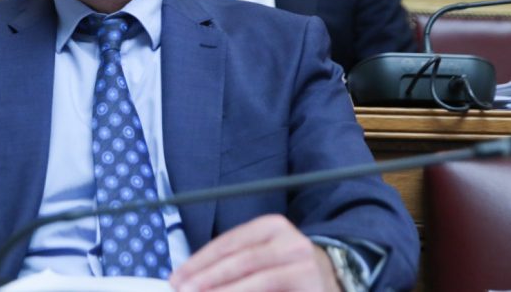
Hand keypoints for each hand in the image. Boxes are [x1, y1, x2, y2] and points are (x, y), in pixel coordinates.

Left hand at [169, 214, 339, 291]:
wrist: (333, 279)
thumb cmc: (286, 270)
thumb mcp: (260, 256)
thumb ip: (230, 263)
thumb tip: (190, 278)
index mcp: (270, 226)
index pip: (227, 243)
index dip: (199, 261)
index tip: (177, 277)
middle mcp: (288, 240)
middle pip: (238, 259)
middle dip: (206, 277)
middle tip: (183, 290)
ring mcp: (301, 262)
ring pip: (254, 277)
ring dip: (222, 290)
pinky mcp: (308, 283)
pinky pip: (267, 287)